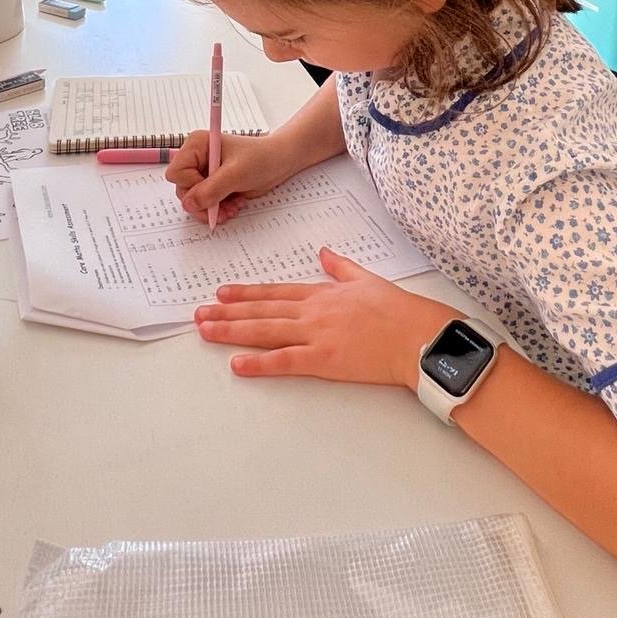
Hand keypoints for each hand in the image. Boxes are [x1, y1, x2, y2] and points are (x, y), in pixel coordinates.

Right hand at [167, 131, 295, 224]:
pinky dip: (218, 209)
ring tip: (232, 207)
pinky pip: (205, 204)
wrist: (278, 163)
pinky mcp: (212, 185)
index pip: (176, 173)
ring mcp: (203, 172)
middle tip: (223, 207)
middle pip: (183, 190)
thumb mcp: (235, 174)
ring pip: (193, 201)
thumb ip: (211, 189)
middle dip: (204, 202)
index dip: (192, 186)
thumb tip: (189, 204)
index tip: (213, 188)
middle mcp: (196, 158)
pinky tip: (233, 205)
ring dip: (212, 209)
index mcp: (196, 144)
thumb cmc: (260, 158)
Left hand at [194, 247, 461, 387]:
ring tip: (205, 331)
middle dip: (227, 312)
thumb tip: (323, 252)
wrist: (418, 336)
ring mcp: (316, 335)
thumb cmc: (398, 310)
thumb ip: (341, 267)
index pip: (275, 292)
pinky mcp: (324, 361)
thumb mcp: (367, 279)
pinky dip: (259, 363)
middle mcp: (312, 311)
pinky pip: (284, 362)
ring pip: (265, 331)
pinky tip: (237, 365)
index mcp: (322, 293)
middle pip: (261, 310)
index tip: (222, 293)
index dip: (246, 293)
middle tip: (198, 314)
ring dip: (231, 331)